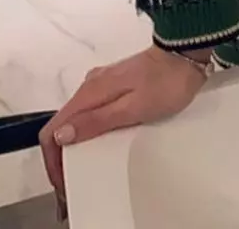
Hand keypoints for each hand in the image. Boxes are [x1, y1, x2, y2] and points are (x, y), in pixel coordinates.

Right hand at [38, 47, 206, 204]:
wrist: (185, 54)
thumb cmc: (164, 84)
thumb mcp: (132, 108)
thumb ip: (97, 121)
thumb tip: (61, 135)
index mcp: (89, 93)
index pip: (53, 129)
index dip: (53, 160)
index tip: (63, 183)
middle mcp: (90, 86)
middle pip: (62, 126)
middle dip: (62, 157)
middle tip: (73, 184)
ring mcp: (102, 84)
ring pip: (77, 120)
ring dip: (76, 146)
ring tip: (87, 171)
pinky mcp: (115, 85)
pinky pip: (92, 112)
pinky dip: (90, 132)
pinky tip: (102, 146)